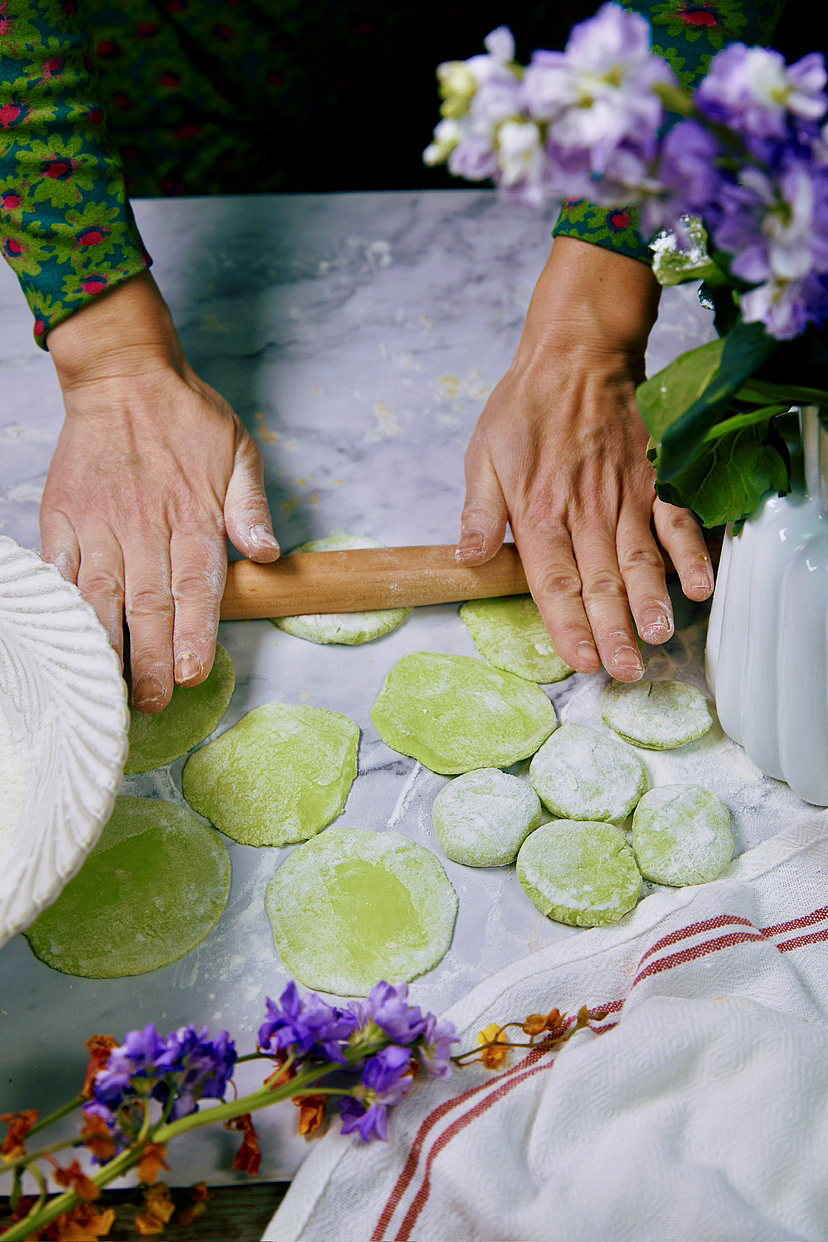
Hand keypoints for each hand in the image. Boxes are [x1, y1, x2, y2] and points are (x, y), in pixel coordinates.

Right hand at [41, 271, 278, 711]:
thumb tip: (269, 555)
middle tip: (152, 701)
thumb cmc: (188, 417)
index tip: (191, 674)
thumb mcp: (240, 451)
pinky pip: (58, 569)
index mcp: (194, 516)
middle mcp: (146, 526)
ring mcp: (100, 524)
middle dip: (150, 658)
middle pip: (148, 604)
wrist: (123, 374)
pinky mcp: (63, 517)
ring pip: (100, 595)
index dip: (193, 634)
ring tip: (109, 687)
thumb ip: (252, 508)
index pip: (195, 587)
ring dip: (105, 645)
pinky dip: (61, 605)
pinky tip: (65, 640)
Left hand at [457, 237, 713, 681]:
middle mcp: (584, 511)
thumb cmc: (524, 407)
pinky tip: (700, 588)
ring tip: (658, 640)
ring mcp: (624, 496)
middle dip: (613, 632)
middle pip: (600, 583)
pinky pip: (677, 522)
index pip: (554, 582)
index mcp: (537, 511)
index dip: (567, 625)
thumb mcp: (482, 456)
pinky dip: (690, 555)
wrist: (577, 353)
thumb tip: (468, 561)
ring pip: (640, 561)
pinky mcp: (653, 478)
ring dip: (651, 604)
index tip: (580, 661)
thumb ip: (479, 513)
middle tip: (624, 672)